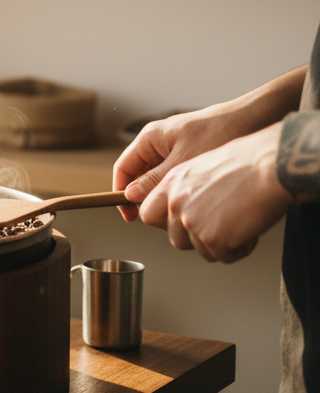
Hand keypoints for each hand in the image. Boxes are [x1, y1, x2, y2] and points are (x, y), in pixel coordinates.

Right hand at [113, 66, 305, 220]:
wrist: (256, 118)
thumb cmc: (220, 132)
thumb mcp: (184, 161)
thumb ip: (155, 180)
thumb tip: (131, 197)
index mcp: (150, 138)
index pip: (124, 168)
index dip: (121, 193)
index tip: (129, 216)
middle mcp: (159, 143)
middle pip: (141, 177)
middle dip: (147, 198)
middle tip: (163, 218)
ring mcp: (176, 150)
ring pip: (161, 180)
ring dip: (167, 197)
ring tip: (182, 211)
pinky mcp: (193, 157)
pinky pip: (178, 179)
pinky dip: (182, 192)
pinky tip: (195, 203)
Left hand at [137, 122, 291, 262]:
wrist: (270, 166)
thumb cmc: (247, 163)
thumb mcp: (203, 168)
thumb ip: (186, 190)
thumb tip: (181, 210)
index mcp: (172, 182)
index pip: (148, 213)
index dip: (167, 224)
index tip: (186, 226)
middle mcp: (175, 202)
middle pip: (175, 239)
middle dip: (197, 239)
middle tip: (220, 227)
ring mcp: (191, 221)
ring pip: (200, 250)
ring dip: (220, 244)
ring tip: (240, 223)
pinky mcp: (211, 237)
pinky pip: (223, 256)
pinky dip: (239, 248)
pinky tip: (250, 229)